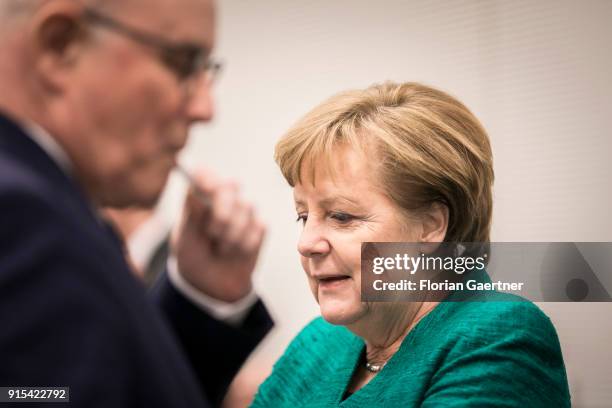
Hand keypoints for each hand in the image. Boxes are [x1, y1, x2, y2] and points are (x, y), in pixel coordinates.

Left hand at [173, 168, 265, 302]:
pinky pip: (259, 226)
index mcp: (199, 197)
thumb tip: (194, 188)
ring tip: (221, 249)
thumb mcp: (183, 239)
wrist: (212, 285)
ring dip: (232, 233)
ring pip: (246, 207)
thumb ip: (189, 214)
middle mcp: (222, 199)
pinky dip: (245, 243)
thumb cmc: (193, 258)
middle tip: (213, 232)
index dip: (208, 178)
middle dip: (223, 209)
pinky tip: (236, 253)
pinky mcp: (259, 227)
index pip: (205, 175)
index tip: (207, 188)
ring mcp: (243, 212)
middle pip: (230, 186)